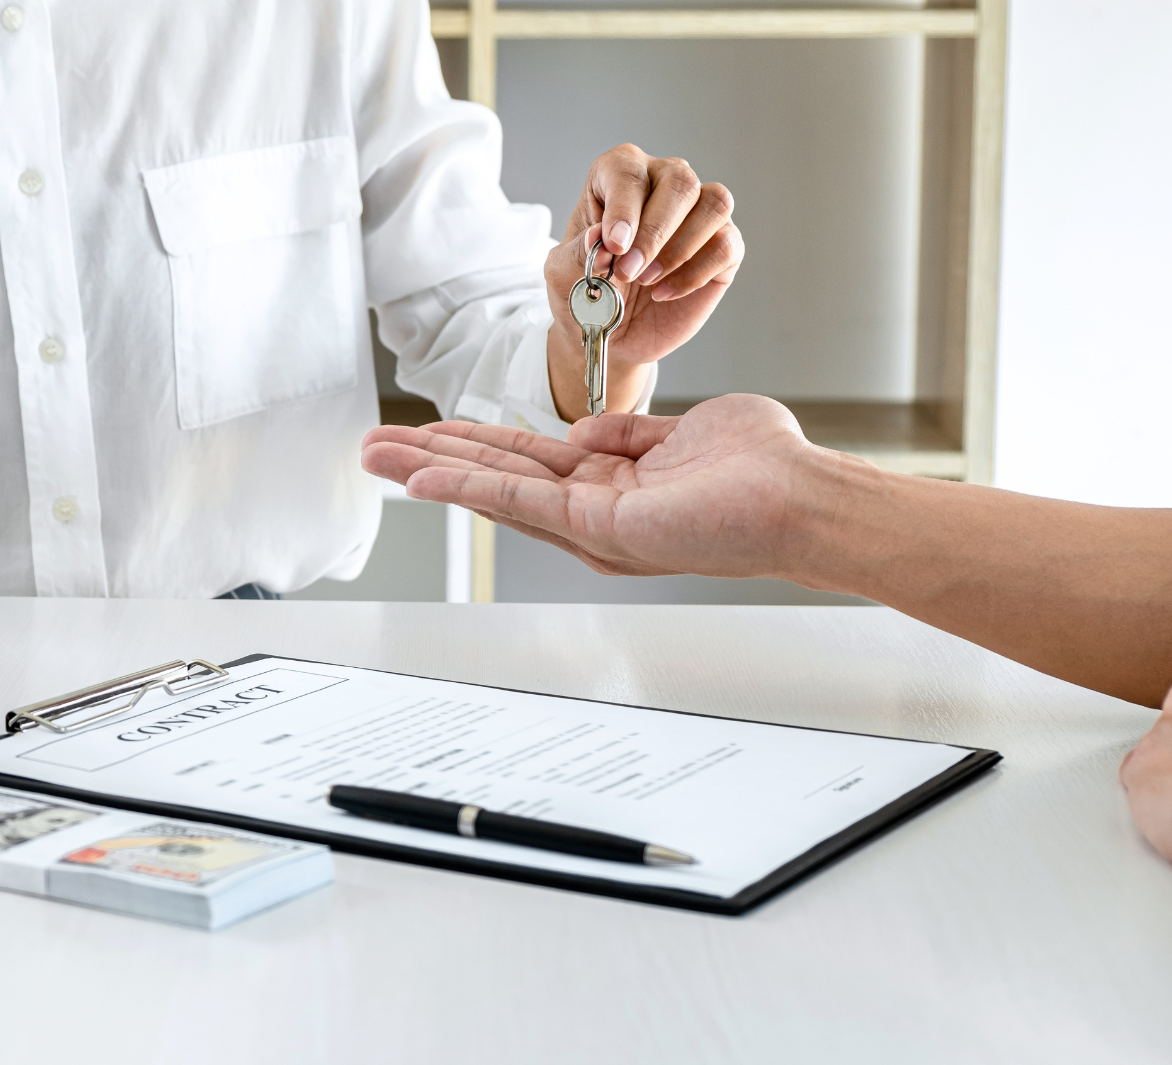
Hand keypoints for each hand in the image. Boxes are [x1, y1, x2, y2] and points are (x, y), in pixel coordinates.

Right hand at [360, 394, 815, 578]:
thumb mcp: (684, 431)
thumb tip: (584, 431)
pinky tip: (425, 478)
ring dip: (431, 471)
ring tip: (377, 456)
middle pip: (494, 477)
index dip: (472, 444)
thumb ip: (628, 433)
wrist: (800, 498)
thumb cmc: (764, 469)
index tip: (428, 432)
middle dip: (429, 460)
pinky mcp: (598, 527)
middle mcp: (592, 512)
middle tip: (371, 447)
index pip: (524, 462)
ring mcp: (590, 524)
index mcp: (610, 487)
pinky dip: (468, 488)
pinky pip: (520, 502)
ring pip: (495, 490)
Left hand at [546, 145, 745, 419]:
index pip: (628, 172)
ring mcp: (698, 213)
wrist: (610, 332)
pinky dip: (695, 273)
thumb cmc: (584, 291)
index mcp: (618, 175)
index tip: (614, 246)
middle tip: (627, 272)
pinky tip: (663, 293)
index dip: (624, 208)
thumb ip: (579, 250)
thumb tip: (600, 234)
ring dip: (680, 248)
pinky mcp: (722, 246)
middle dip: (654, 232)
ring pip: (714, 204)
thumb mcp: (563, 274)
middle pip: (680, 181)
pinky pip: (726, 245)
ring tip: (647, 281)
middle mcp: (663, 182)